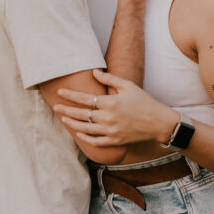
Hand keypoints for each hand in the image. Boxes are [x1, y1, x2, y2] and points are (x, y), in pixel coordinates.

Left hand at [53, 69, 177, 147]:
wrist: (158, 122)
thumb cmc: (144, 101)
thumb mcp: (128, 86)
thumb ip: (109, 79)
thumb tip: (94, 72)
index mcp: (110, 103)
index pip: (84, 99)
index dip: (70, 95)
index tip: (60, 92)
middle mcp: (108, 118)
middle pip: (81, 114)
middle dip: (66, 110)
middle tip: (55, 107)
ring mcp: (111, 131)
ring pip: (85, 129)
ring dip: (72, 124)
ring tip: (63, 119)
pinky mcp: (115, 141)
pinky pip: (96, 141)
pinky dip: (85, 138)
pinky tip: (79, 133)